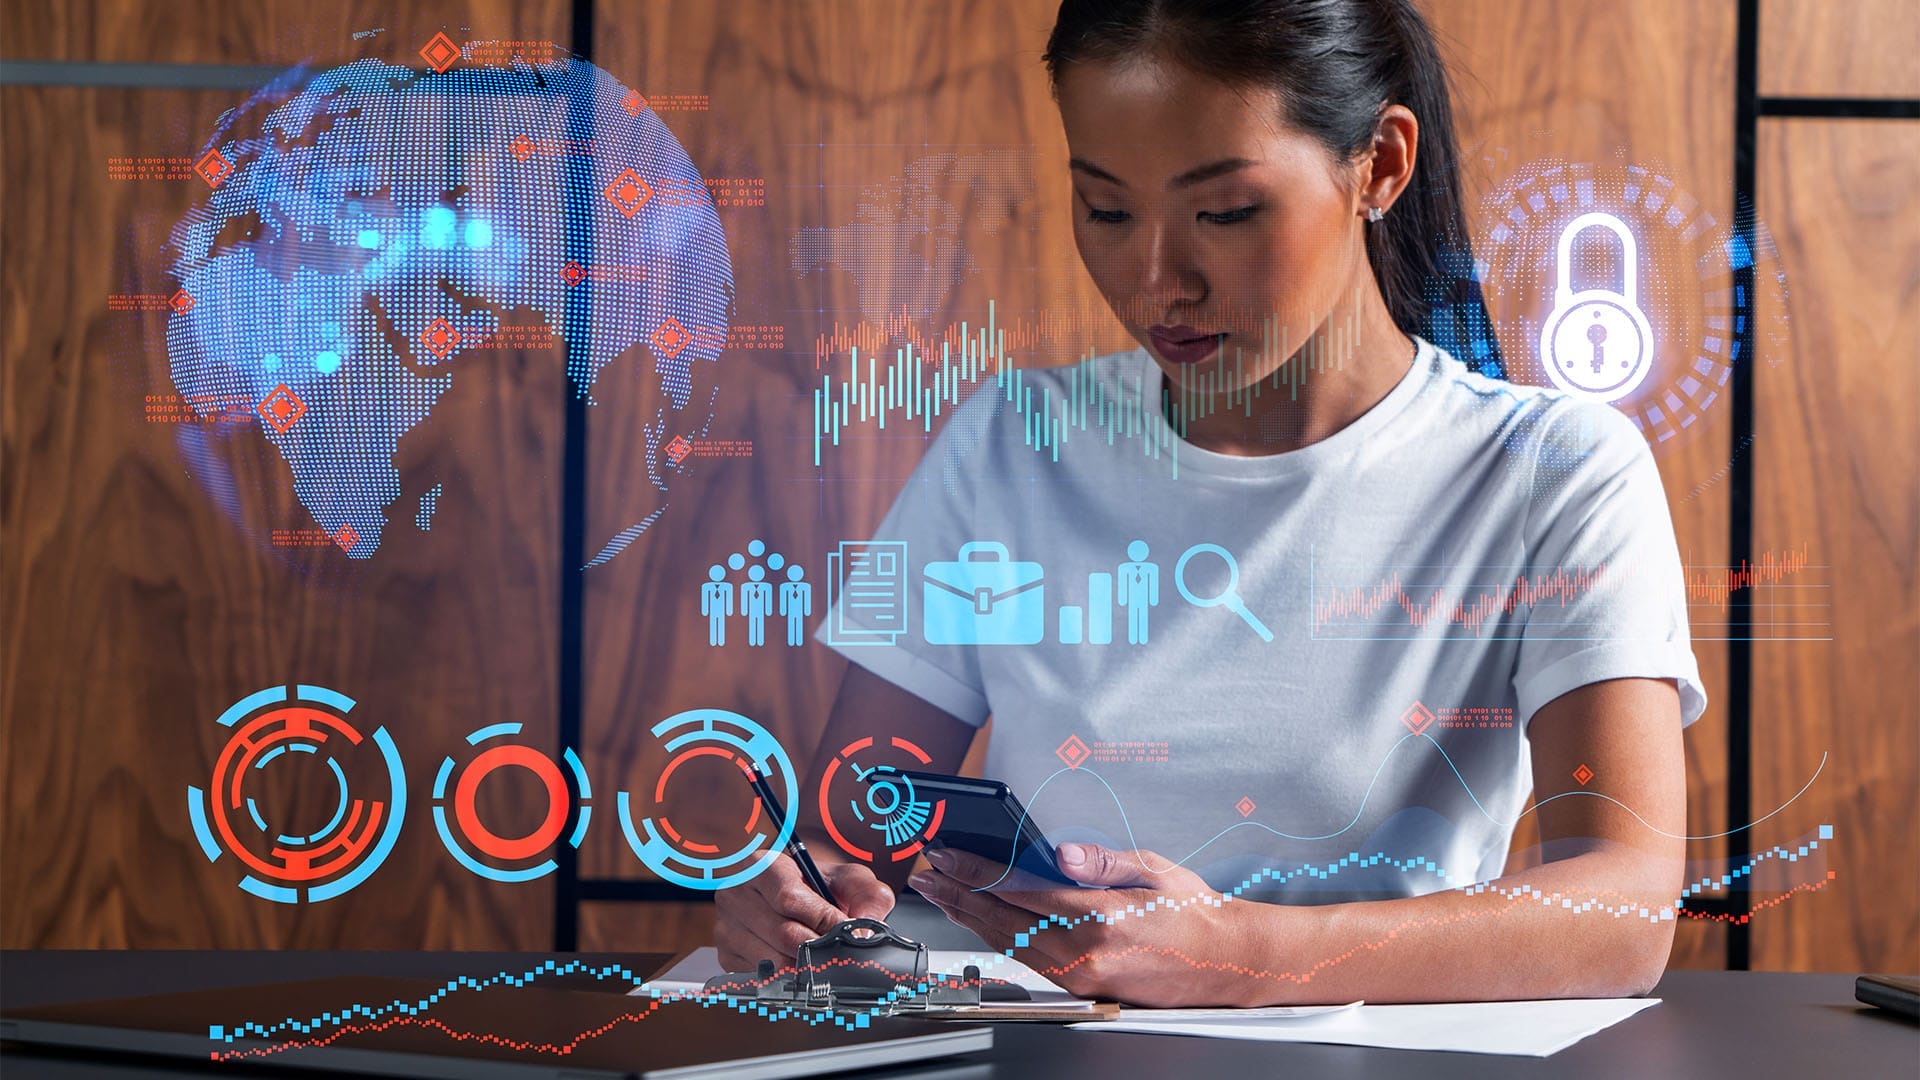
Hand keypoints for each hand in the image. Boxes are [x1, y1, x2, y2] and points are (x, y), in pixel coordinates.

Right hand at [714, 855, 894, 971]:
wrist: (800, 899)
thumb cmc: (822, 888)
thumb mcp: (850, 880)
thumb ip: (868, 897)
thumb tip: (863, 930)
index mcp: (761, 865)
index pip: (789, 897)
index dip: (823, 918)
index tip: (844, 927)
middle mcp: (735, 894)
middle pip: (783, 933)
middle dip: (820, 946)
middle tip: (839, 949)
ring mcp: (726, 926)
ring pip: (773, 960)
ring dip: (806, 965)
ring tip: (822, 956)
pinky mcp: (726, 956)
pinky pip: (763, 977)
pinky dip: (788, 978)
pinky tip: (800, 965)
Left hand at [909, 842, 1252, 1006]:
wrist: (1225, 962)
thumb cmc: (1193, 912)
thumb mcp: (1155, 868)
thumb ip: (1103, 860)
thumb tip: (1059, 852)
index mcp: (1102, 916)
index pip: (1020, 889)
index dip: (976, 871)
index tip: (946, 855)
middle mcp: (1086, 952)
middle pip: (1003, 919)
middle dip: (958, 894)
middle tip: (926, 874)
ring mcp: (1082, 976)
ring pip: (1009, 943)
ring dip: (969, 918)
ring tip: (940, 895)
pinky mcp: (1083, 988)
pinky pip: (1028, 960)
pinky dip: (997, 938)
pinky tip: (980, 922)